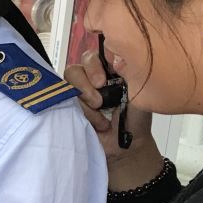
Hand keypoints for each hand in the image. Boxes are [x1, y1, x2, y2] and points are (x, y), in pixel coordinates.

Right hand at [68, 49, 163, 185]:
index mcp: (109, 69)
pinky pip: (63, 103)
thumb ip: (128, 72)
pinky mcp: (70, 109)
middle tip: (99, 102)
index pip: (93, 55)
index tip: (103, 81)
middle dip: (85, 85)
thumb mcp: (139, 92)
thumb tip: (115, 58)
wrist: (126, 147)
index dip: (94, 65)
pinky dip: (80, 113)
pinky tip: (94, 123)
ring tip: (100, 117)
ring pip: (67, 86)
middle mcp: (91, 78)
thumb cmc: (135, 119)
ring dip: (84, 102)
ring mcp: (79, 94)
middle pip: (76, 69)